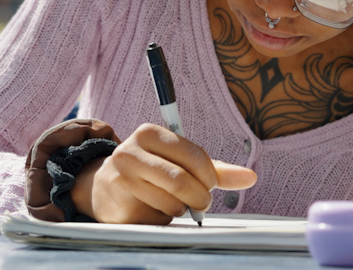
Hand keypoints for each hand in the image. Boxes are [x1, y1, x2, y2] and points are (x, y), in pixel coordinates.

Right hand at [72, 123, 256, 223]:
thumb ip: (214, 168)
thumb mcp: (178, 161)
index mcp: (149, 134)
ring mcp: (122, 180)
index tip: (210, 184)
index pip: (193, 155)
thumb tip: (250, 177)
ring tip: (175, 203)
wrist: (103, 188)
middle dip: (200, 198)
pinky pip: (157, 219)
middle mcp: (130, 152)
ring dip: (182, 210)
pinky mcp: (119, 206)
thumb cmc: (150, 171)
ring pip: (171, 203)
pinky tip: (155, 210)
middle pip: (181, 181)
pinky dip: (165, 220)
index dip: (209, 176)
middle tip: (202, 203)